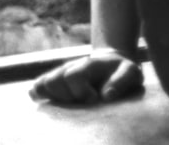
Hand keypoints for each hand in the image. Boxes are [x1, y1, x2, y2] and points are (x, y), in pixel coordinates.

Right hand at [29, 48, 143, 104]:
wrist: (112, 65)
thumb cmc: (123, 72)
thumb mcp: (131, 73)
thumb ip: (122, 80)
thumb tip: (106, 96)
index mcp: (89, 64)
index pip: (73, 75)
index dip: (80, 91)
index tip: (93, 100)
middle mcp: (71, 67)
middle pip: (54, 80)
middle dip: (67, 96)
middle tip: (80, 103)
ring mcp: (60, 74)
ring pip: (43, 84)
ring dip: (54, 98)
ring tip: (70, 103)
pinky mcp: (53, 83)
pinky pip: (36, 88)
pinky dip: (39, 96)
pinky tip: (52, 103)